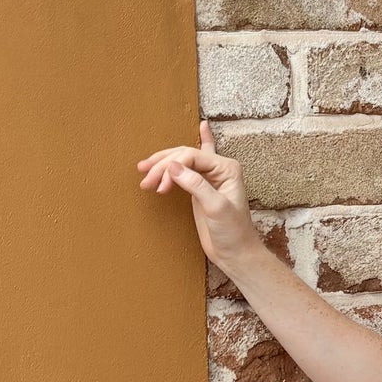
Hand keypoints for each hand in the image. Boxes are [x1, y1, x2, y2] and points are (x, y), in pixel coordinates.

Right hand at [137, 122, 259, 269]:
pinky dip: (190, 151)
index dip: (172, 167)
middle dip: (162, 166)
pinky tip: (202, 127)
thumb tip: (172, 166)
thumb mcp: (216, 208)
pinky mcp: (202, 188)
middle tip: (145, 180)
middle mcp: (219, 168)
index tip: (160, 185)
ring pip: (183, 160)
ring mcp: (210, 177)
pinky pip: (193, 164)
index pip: (192, 156)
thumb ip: (196, 185)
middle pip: (185, 156)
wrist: (236, 253)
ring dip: (164, 163)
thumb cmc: (233, 232)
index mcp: (226, 168)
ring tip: (144, 171)